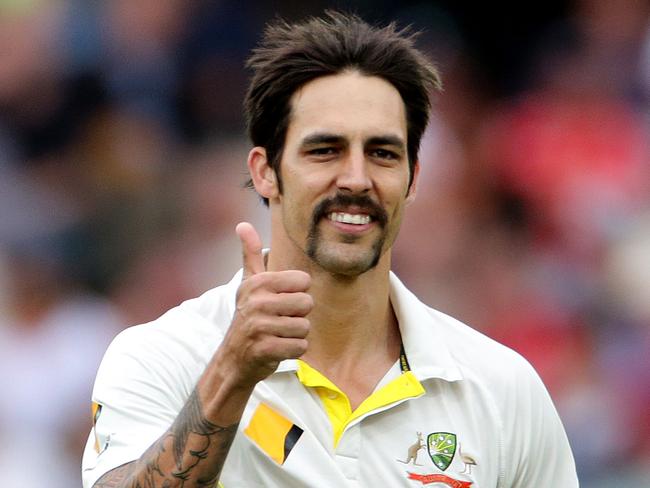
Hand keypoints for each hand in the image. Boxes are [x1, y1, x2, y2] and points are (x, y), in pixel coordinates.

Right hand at [219, 222, 311, 389]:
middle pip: (307, 304)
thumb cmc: (249, 317)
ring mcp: (260, 327)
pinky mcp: (265, 350)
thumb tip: (242, 224)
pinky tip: (278, 348)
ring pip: (305, 327)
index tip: (280, 301)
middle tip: (280, 320)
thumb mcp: (249, 284)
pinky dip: (293, 350)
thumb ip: (250, 254)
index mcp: (259, 283)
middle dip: (298, 315)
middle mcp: (257, 302)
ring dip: (296, 334)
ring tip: (278, 334)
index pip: (303, 281)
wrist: (233, 358)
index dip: (297, 293)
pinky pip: (300, 346)